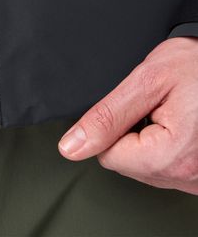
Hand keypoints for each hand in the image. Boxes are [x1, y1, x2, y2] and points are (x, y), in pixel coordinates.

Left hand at [57, 36, 197, 193]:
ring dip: (152, 138)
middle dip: (134, 131)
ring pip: (148, 167)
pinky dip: (169, 145)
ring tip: (174, 111)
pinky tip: (184, 124)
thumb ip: (106, 116)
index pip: (109, 156)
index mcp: (172, 158)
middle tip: (160, 104)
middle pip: (128, 164)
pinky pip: (169, 166)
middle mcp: (191, 178)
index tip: (137, 105)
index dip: (114, 124)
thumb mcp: (147, 80)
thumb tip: (72, 145)